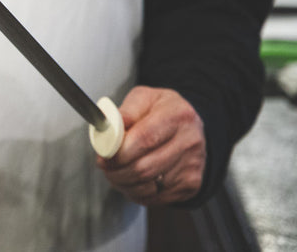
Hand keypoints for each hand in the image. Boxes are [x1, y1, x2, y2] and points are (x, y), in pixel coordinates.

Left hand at [96, 86, 205, 205]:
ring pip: (147, 186)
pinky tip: (131, 180)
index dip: (119, 152)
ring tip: (115, 172)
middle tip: (104, 165)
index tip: (104, 154)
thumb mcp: (144, 97)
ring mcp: (192, 166)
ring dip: (123, 183)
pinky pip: (155, 198)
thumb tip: (109, 125)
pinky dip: (136, 193)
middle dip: (116, 170)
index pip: (144, 139)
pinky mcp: (191, 185)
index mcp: (177, 115)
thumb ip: (126, 111)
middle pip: (144, 168)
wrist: (190, 127)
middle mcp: (189, 142)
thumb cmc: (163, 111)